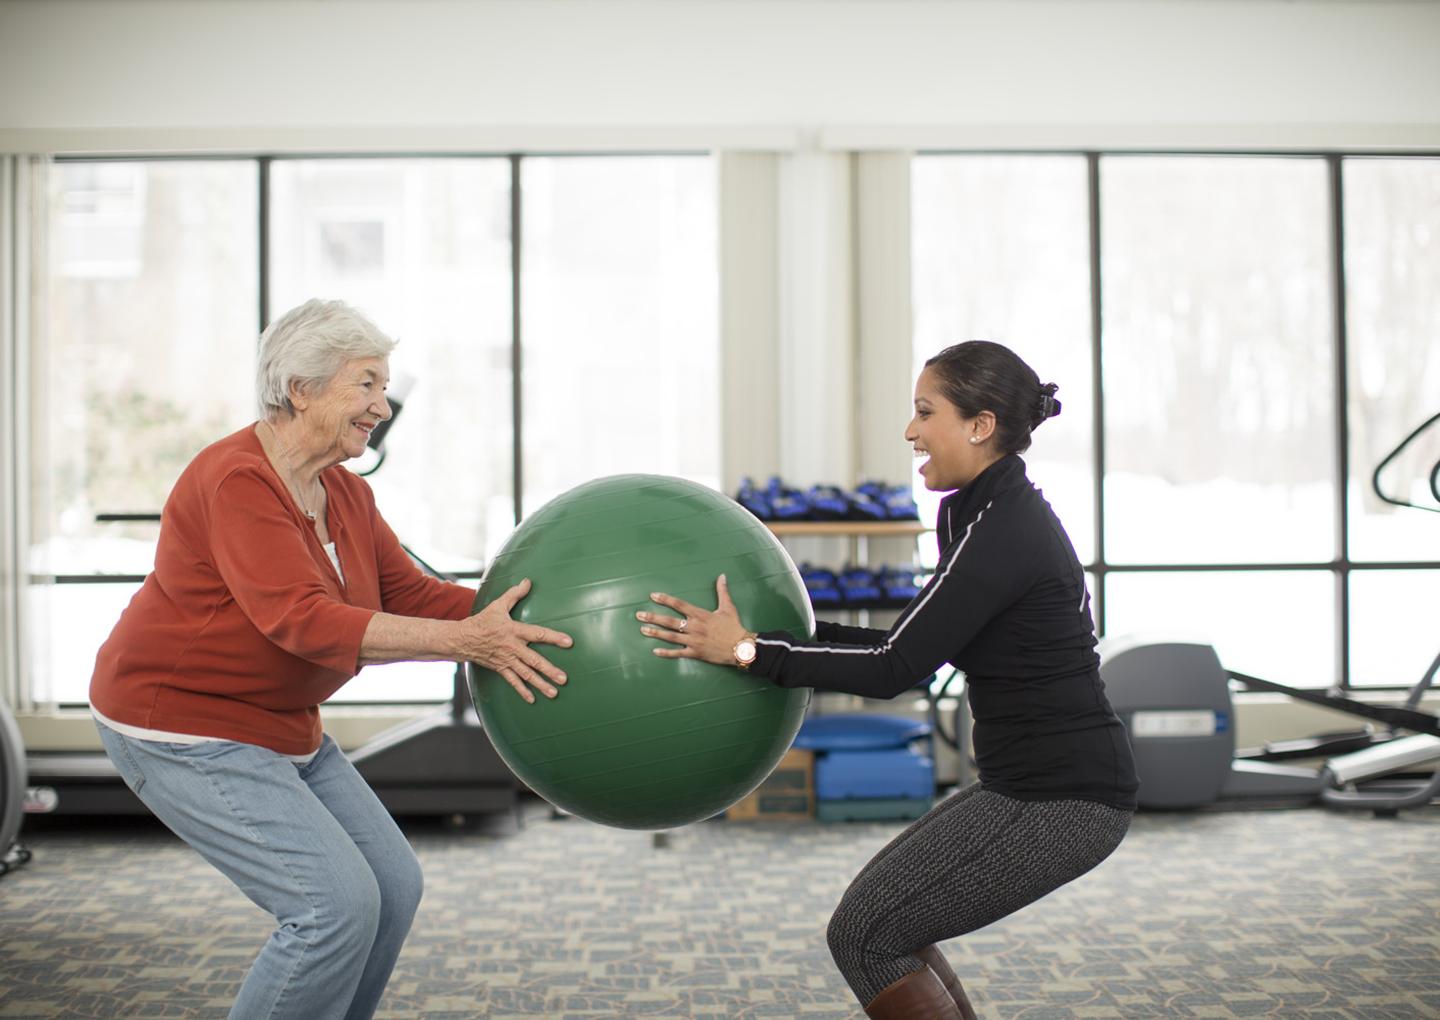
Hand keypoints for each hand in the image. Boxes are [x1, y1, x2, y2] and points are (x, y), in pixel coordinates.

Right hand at [464, 578, 572, 702]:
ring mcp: (506, 660)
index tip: (569, 642)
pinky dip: (522, 691)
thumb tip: (528, 581)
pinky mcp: (500, 668)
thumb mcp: (498, 605)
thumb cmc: (483, 621)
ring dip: (540, 684)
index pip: (538, 634)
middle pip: (533, 660)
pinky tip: (533, 699)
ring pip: (526, 674)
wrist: (462, 639)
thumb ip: (514, 594)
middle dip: (549, 670)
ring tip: (554, 692)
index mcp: (514, 630)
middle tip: (564, 678)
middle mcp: (512, 647)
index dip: (554, 638)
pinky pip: (513, 681)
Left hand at [638, 574, 749, 667]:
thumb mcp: (728, 607)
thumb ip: (722, 591)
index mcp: (700, 615)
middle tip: (639, 615)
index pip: (679, 605)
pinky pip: (678, 653)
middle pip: (670, 621)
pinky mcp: (696, 653)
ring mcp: (694, 641)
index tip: (653, 596)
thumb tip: (722, 576)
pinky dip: (666, 653)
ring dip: (655, 633)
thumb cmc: (734, 627)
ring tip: (643, 629)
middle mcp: (694, 627)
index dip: (665, 600)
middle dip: (653, 617)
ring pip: (670, 637)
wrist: (741, 647)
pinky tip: (655, 651)